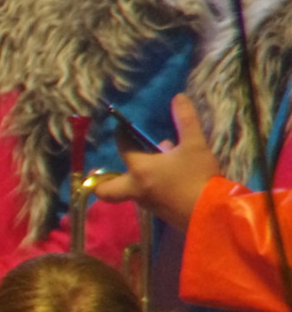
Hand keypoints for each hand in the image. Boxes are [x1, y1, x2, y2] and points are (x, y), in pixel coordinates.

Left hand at [92, 94, 217, 229]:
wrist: (210, 213)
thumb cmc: (198, 177)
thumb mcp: (195, 145)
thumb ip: (186, 120)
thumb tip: (178, 97)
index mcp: (140, 170)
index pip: (123, 149)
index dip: (122, 135)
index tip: (122, 127)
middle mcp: (136, 189)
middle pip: (106, 190)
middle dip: (101, 181)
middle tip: (102, 169)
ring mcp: (146, 203)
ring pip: (128, 191)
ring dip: (133, 176)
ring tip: (155, 160)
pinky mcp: (159, 212)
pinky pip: (145, 196)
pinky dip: (149, 184)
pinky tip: (170, 174)